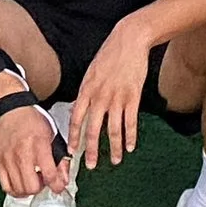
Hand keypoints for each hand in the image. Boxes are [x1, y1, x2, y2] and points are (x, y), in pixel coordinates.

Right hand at [0, 99, 66, 198]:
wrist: (11, 109)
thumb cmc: (32, 120)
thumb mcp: (52, 135)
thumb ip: (60, 158)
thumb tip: (64, 179)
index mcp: (39, 145)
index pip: (50, 175)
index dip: (57, 186)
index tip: (59, 186)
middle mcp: (22, 154)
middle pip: (32, 187)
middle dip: (42, 187)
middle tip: (43, 179)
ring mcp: (8, 159)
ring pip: (19, 190)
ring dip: (29, 189)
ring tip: (32, 179)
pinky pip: (6, 186)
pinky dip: (15, 190)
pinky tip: (21, 182)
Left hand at [68, 24, 154, 171]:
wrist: (129, 40)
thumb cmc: (110, 55)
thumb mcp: (91, 72)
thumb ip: (86, 92)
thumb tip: (79, 110)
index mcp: (87, 90)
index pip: (76, 119)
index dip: (74, 136)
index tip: (72, 150)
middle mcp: (100, 96)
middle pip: (93, 129)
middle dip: (92, 150)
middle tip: (91, 165)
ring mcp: (117, 97)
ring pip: (114, 130)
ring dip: (115, 148)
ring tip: (116, 161)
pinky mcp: (133, 97)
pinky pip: (131, 122)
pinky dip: (131, 137)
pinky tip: (131, 147)